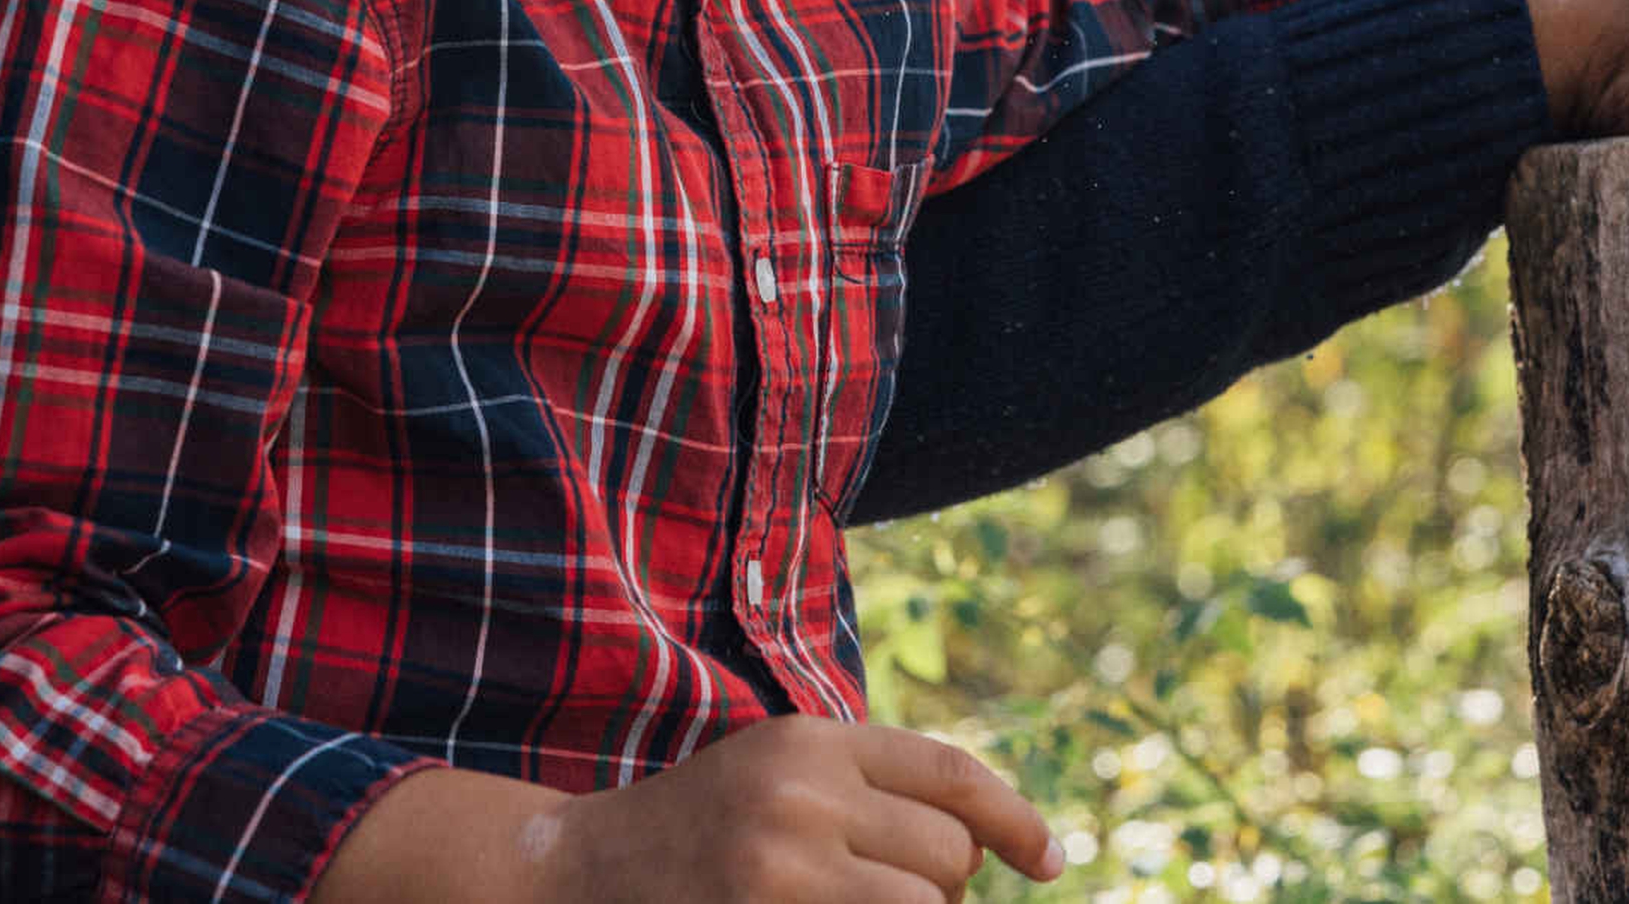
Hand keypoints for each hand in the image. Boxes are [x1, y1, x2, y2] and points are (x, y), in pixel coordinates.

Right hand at [543, 719, 1059, 903]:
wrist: (578, 876)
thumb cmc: (699, 834)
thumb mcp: (780, 776)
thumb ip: (868, 789)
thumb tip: (986, 841)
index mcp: (811, 739)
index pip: (952, 774)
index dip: (1017, 820)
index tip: (1049, 861)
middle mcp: (803, 791)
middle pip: (947, 854)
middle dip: (942, 889)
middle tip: (887, 897)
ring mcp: (783, 862)